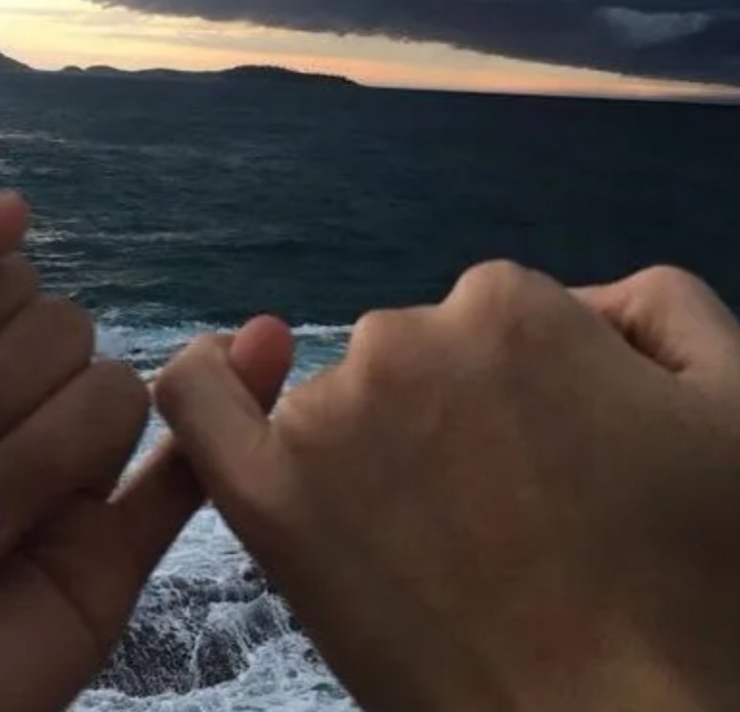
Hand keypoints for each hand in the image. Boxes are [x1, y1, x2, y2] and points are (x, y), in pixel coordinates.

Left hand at [157, 262, 739, 711]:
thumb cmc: (698, 585)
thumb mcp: (735, 413)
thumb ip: (661, 312)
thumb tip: (585, 302)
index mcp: (510, 307)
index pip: (500, 321)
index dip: (535, 393)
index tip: (560, 464)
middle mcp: (407, 339)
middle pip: (421, 357)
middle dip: (463, 417)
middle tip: (510, 518)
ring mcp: (330, 417)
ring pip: (344, 399)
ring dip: (382, 446)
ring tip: (440, 541)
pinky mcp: (272, 500)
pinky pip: (199, 403)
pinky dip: (206, 378)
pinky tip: (223, 372)